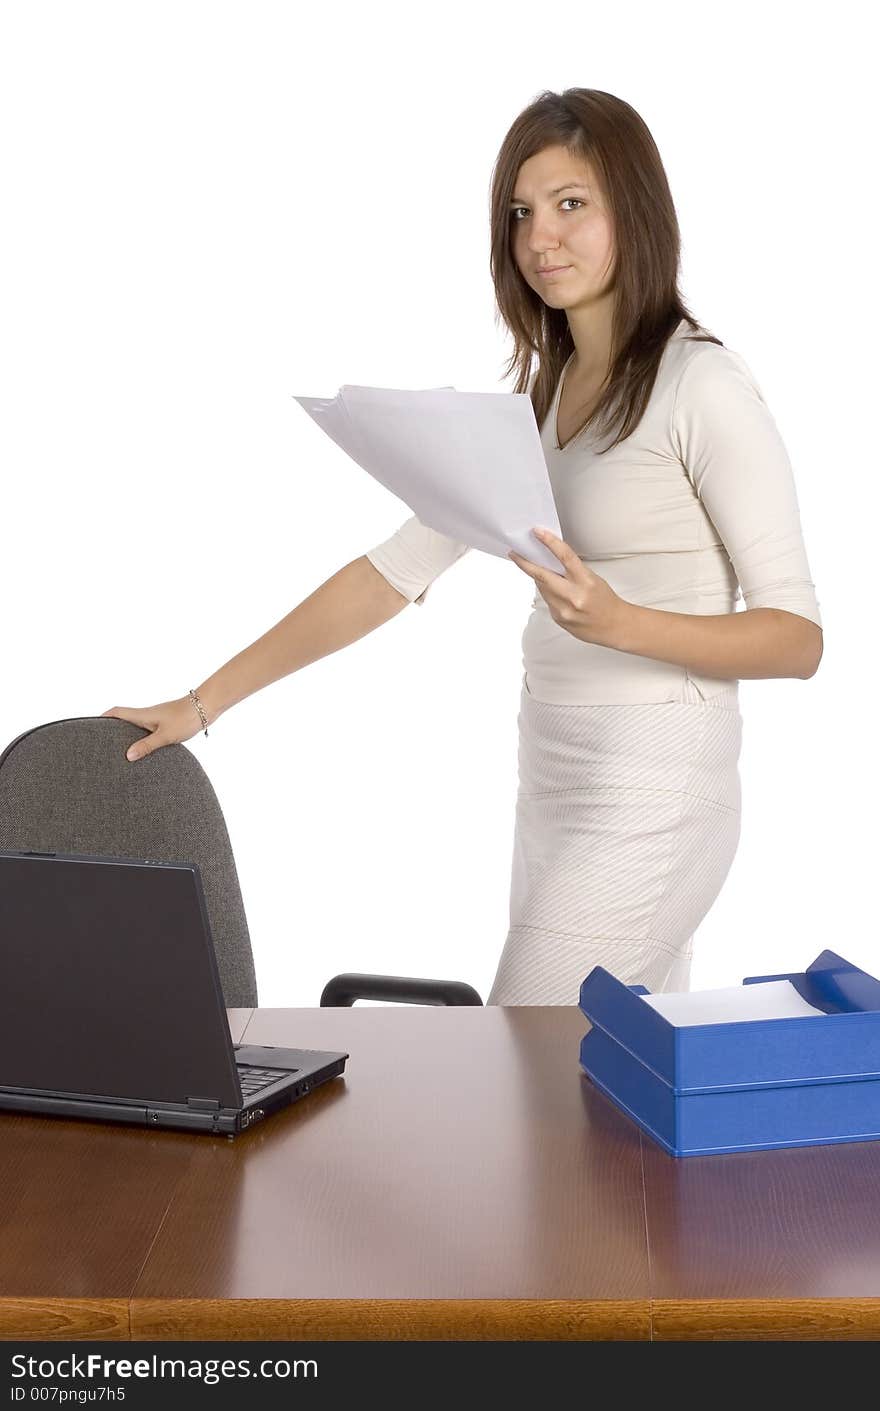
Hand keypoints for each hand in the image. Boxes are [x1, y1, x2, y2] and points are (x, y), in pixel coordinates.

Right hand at [99, 696, 205, 762]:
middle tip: (101, 743)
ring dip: (128, 735)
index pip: (116, 712)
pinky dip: (142, 739)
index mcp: (142, 715)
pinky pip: (148, 731)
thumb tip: (127, 756)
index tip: (90, 724)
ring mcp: (156, 719)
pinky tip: (145, 751)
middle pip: (123, 720)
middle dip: (112, 729)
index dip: (102, 717)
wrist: (206, 707)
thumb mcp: (166, 735)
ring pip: (136, 727)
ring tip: (120, 752)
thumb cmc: (186, 718)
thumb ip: (147, 746)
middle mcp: (147, 715)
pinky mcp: (166, 723)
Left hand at [508, 527, 629, 648]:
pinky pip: (547, 601)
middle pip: (542, 575)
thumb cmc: (605, 601)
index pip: (565, 557)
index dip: (549, 542)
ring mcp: (564, 610)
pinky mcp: (558, 619)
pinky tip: (555, 591)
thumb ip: (572, 571)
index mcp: (586, 582)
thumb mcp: (593, 579)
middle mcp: (573, 596)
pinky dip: (547, 593)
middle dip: (525, 563)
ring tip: (537, 571)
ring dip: (538, 578)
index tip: (537, 532)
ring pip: (542, 588)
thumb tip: (551, 561)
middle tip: (515, 553)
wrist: (614, 627)